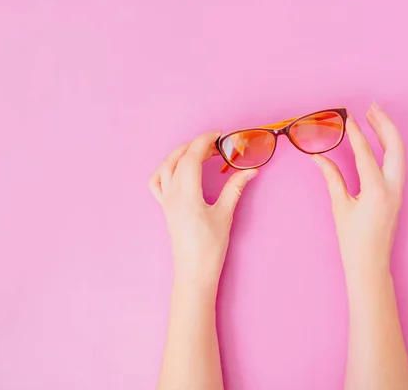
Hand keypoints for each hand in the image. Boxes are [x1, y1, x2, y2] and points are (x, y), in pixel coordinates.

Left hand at [149, 132, 257, 289]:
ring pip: (165, 167)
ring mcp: (166, 201)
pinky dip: (165, 170)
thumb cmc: (210, 247)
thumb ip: (235, 188)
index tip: (219, 135)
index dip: (205, 141)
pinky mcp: (165, 209)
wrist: (193, 272)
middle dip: (195, 145)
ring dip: (180, 154)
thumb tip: (250, 170)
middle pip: (178, 158)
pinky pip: (157, 183)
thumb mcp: (225, 215)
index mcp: (186, 194)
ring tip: (198, 152)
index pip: (192, 157)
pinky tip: (178, 170)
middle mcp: (172, 194)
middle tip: (215, 144)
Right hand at [312, 103, 404, 277]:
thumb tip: (318, 157)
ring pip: (399, 153)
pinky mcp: (397, 195)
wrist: (371, 265)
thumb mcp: (340, 207)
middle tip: (371, 107)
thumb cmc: (353, 241)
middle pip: (395, 146)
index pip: (366, 153)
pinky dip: (389, 148)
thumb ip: (331, 178)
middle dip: (384, 124)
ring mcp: (398, 191)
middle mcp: (393, 187)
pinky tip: (379, 141)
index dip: (356, 134)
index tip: (348, 117)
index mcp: (376, 190)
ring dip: (388, 133)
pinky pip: (397, 164)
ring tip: (375, 117)